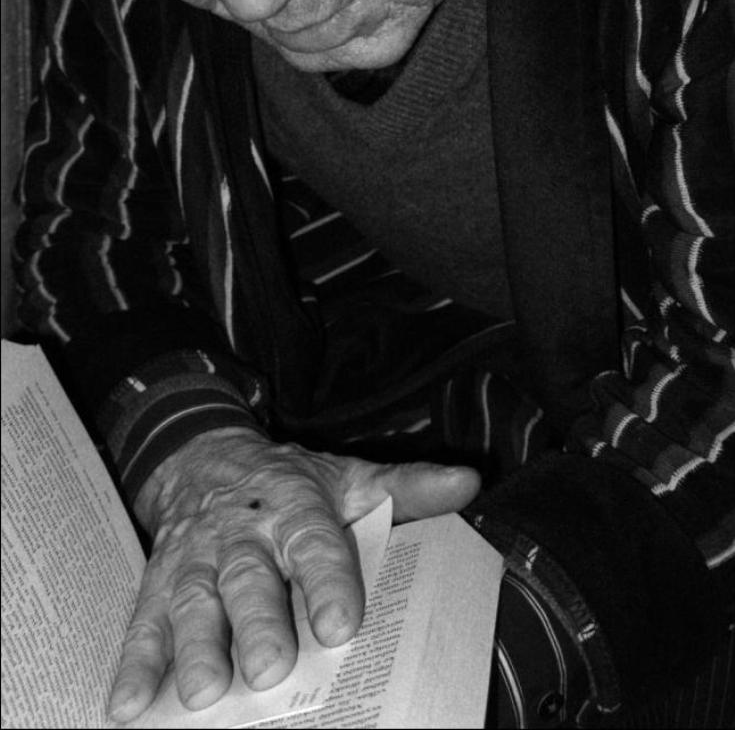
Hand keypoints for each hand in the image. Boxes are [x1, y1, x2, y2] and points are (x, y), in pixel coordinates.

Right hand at [107, 426, 479, 721]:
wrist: (203, 456)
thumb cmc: (286, 481)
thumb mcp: (347, 476)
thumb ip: (406, 487)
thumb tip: (468, 481)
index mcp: (293, 506)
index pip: (314, 543)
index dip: (328, 581)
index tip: (340, 624)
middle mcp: (242, 534)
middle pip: (249, 578)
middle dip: (257, 624)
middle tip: (269, 669)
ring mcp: (196, 558)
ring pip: (195, 601)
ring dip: (194, 648)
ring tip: (202, 693)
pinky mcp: (160, 581)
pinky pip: (145, 620)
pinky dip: (134, 662)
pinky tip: (128, 704)